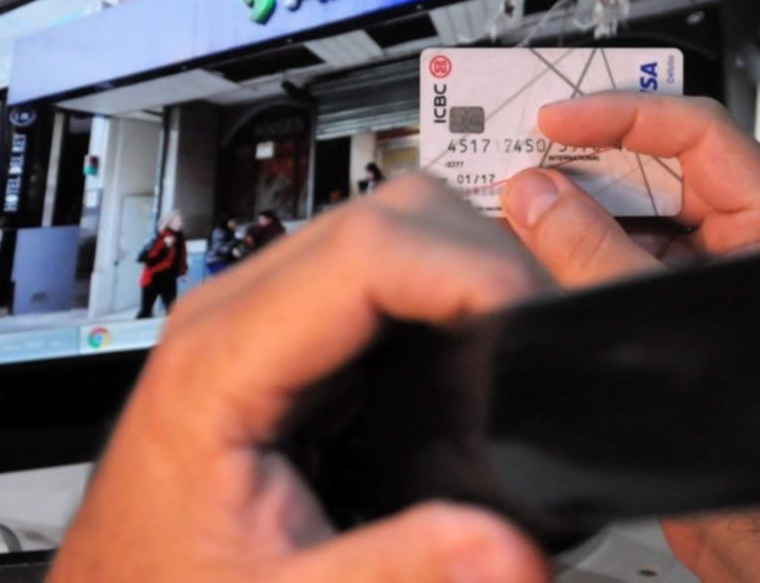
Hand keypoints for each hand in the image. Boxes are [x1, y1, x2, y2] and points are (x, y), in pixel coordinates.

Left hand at [50, 176, 551, 582]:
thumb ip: (399, 573)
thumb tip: (514, 548)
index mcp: (223, 363)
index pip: (367, 251)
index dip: (469, 269)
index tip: (532, 318)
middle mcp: (239, 318)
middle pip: (388, 213)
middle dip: (483, 255)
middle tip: (537, 328)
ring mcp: (266, 317)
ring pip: (391, 227)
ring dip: (467, 266)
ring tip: (515, 335)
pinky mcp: (293, 336)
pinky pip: (382, 272)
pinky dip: (445, 292)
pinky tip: (472, 347)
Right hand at [500, 93, 759, 581]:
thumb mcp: (659, 319)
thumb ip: (591, 254)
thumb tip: (536, 197)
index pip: (697, 135)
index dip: (624, 115)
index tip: (560, 118)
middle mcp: (743, 244)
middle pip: (659, 174)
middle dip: (589, 163)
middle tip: (526, 157)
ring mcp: (711, 279)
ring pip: (636, 220)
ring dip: (577, 210)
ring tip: (519, 205)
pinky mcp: (681, 314)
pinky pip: (625, 263)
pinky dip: (578, 256)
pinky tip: (535, 256)